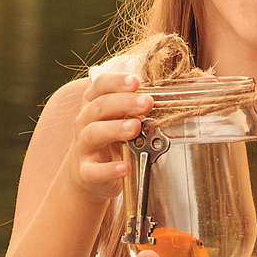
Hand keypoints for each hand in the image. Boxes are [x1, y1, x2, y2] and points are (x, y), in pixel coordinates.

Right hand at [69, 71, 152, 201]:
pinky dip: (109, 169)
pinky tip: (125, 167)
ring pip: (93, 133)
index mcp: (94, 104)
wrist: (87, 174)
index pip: (100, 86)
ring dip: (115, 129)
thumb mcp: (120, 118)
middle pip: (99, 107)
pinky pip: (94, 170)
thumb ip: (137, 106)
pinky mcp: (86, 171)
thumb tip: (172, 94)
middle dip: (124, 102)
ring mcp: (84, 147)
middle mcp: (85, 122)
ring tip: (135, 127)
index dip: (116, 82)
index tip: (136, 81)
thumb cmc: (110, 140)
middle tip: (146, 103)